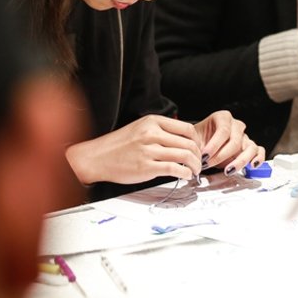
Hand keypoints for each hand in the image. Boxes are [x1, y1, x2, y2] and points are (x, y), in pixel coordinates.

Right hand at [65, 115, 201, 184]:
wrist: (97, 157)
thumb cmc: (118, 145)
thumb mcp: (139, 129)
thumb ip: (159, 131)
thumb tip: (181, 140)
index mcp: (152, 122)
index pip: (186, 128)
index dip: (197, 140)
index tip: (198, 148)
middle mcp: (152, 133)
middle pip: (188, 143)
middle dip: (198, 155)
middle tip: (199, 162)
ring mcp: (149, 150)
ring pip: (184, 155)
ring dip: (194, 165)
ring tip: (195, 171)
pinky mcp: (146, 166)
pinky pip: (174, 168)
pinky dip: (185, 173)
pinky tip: (186, 176)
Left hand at [194, 111, 265, 175]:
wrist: (203, 143)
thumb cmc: (200, 139)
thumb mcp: (194, 138)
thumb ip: (195, 145)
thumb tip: (192, 155)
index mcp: (223, 117)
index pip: (223, 131)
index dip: (214, 145)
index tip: (204, 156)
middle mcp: (236, 125)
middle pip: (235, 141)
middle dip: (221, 156)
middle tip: (209, 165)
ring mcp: (244, 136)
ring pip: (250, 147)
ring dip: (240, 161)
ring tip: (229, 170)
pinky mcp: (250, 147)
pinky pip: (259, 151)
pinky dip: (258, 158)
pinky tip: (252, 166)